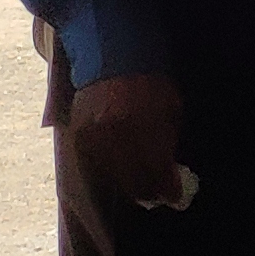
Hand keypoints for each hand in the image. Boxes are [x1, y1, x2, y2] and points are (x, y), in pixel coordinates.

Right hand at [69, 72, 184, 210]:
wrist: (111, 59)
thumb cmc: (149, 84)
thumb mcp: (169, 110)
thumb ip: (168, 145)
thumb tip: (171, 177)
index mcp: (142, 125)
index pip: (157, 173)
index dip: (170, 190)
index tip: (178, 196)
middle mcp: (113, 135)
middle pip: (134, 184)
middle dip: (152, 193)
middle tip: (162, 195)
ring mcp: (91, 139)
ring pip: (112, 181)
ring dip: (130, 187)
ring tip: (143, 186)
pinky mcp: (76, 140)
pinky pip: (95, 169)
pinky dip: (110, 175)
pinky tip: (123, 175)